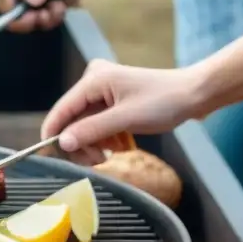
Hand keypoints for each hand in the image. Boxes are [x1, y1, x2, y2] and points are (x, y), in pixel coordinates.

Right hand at [0, 0, 103, 32]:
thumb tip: (29, 2)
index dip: (10, 9)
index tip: (23, 19)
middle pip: (15, 8)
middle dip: (30, 17)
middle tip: (44, 19)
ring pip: (29, 15)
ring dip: (45, 18)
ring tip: (61, 9)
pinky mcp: (47, 0)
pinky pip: (42, 16)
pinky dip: (53, 17)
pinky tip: (64, 8)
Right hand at [41, 60, 202, 163]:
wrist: (194, 94)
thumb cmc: (164, 102)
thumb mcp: (125, 119)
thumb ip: (91, 130)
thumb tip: (62, 142)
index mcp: (93, 80)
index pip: (62, 109)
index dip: (53, 133)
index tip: (48, 156)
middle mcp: (93, 81)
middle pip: (72, 119)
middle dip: (81, 142)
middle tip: (96, 161)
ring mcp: (103, 90)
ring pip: (84, 124)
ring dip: (95, 142)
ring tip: (112, 154)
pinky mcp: (112, 99)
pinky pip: (97, 122)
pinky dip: (105, 137)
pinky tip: (120, 145)